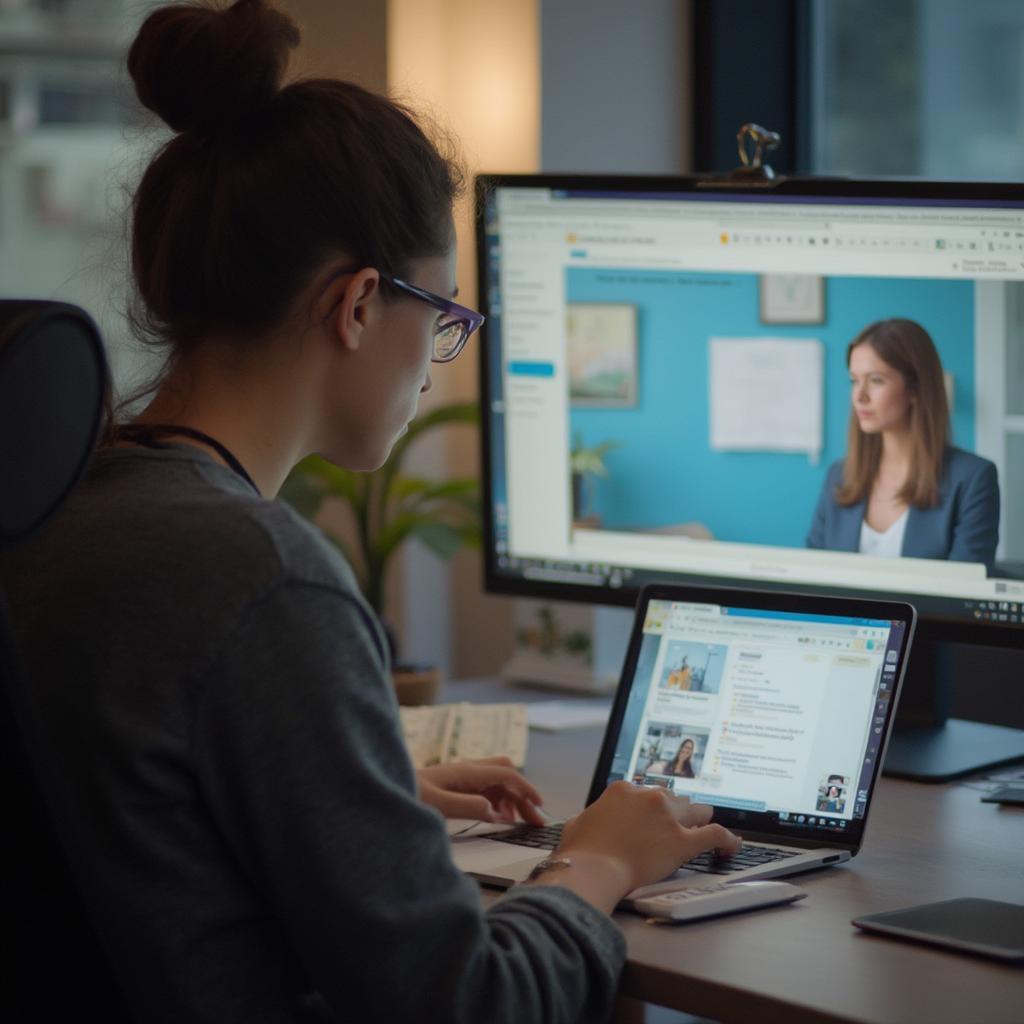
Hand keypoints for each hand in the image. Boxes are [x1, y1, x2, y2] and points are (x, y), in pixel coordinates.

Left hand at [417, 757, 545, 825]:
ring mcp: (463, 776)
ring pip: (498, 782)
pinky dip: (498, 801)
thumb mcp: (437, 805)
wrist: (385, 787)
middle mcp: (468, 769)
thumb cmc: (408, 795)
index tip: (540, 806)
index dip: (526, 788)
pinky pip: (486, 789)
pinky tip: (498, 818)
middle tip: (534, 819)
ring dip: (512, 799)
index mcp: (467, 771)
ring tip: (519, 822)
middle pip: (506, 773)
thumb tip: (496, 811)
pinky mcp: (457, 785)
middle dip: (523, 793)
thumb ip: (467, 806)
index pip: (506, 773)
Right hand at [555, 782, 740, 893]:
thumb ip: (591, 817)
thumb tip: (589, 823)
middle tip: (672, 831)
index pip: (647, 793)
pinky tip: (731, 845)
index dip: (652, 809)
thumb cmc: (581, 852)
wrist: (592, 869)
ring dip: (697, 821)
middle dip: (674, 813)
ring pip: (697, 810)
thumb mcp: (578, 824)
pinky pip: (715, 834)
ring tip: (700, 833)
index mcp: (623, 790)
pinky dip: (727, 840)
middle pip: (674, 799)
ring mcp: (668, 816)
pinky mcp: (682, 840)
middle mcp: (648, 797)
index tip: (653, 819)